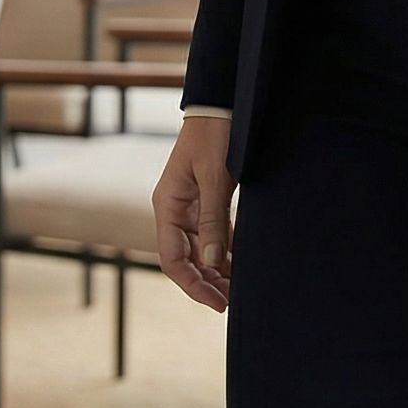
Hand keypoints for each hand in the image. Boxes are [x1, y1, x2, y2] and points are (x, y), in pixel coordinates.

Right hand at [153, 113, 235, 312]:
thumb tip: (213, 264)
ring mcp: (189, 206)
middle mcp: (174, 210)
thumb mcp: (215, 177)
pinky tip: (240, 263)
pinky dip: (224, 251)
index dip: (194, 286)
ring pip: (200, 250)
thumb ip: (213, 220)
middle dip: (208, 283)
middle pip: (186, 259)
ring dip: (217, 270)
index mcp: (167, 206)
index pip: (173, 260)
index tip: (219, 304)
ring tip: (240, 289)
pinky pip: (211, 234)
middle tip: (234, 302)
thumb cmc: (216, 135)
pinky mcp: (205, 199)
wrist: (222, 103)